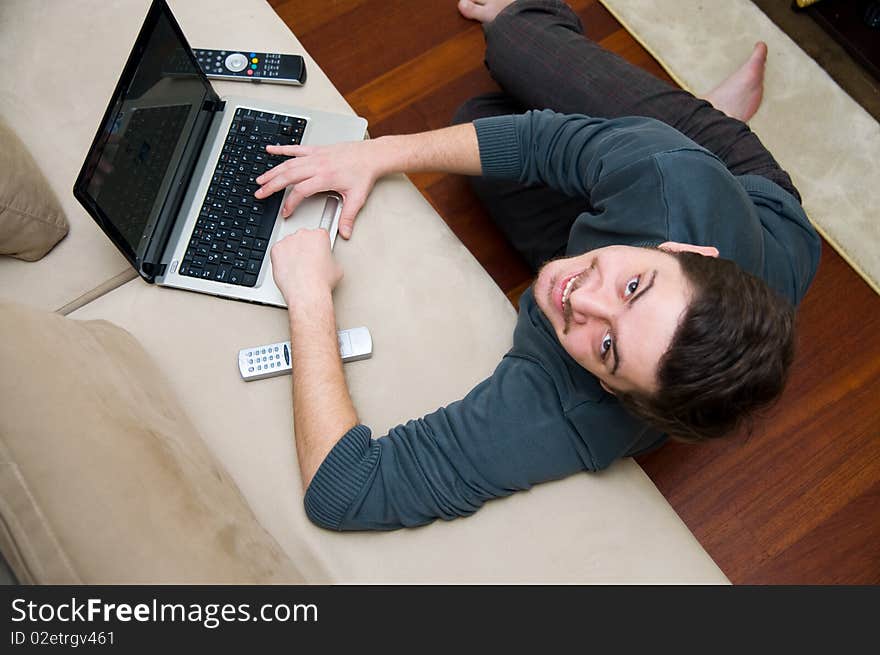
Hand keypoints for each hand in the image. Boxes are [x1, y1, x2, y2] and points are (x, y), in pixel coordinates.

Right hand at [255, 140, 380, 238]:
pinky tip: (270, 150)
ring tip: (260, 179)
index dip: (290, 203)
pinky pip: (295, 148)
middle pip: (288, 176)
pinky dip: (281, 149)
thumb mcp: (357, 198)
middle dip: (272, 186)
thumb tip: (344, 232)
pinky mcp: (317, 149)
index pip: (301, 191)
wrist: (372, 155)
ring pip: (288, 163)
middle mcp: (317, 165)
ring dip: (272, 171)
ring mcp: (316, 156)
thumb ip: (348, 217)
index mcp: (325, 177)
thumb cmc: (364, 173)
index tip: (285, 212)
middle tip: (259, 194)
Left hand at [270, 229, 342, 306]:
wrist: (307, 292)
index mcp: (320, 235)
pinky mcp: (276, 250)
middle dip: (305, 248)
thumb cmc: (321, 282)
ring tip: (297, 268)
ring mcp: (288, 241)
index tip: (318, 253)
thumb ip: (330, 259)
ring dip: (292, 253)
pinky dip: (281, 259)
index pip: (319, 234)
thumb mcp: (337, 268)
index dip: (319, 246)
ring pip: (289, 244)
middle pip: (303, 237)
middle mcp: (303, 234)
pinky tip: (288, 269)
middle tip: (308, 262)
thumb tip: (328, 262)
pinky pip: (277, 252)